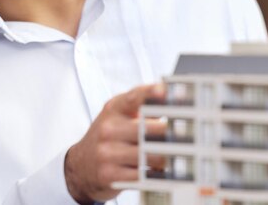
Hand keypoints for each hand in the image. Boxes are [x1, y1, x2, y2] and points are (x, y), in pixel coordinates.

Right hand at [64, 83, 165, 203]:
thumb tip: (172, 99)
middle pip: (147, 129)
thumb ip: (141, 104)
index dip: (150, 93)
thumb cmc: (107, 137)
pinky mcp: (110, 175)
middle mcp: (109, 128)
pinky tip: (161, 172)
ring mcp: (108, 152)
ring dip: (167, 157)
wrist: (80, 165)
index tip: (165, 91)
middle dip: (169, 133)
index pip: (134, 97)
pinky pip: (142, 176)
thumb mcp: (117, 115)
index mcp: (114, 109)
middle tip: (187, 136)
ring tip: (176, 156)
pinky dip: (156, 174)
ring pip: (148, 154)